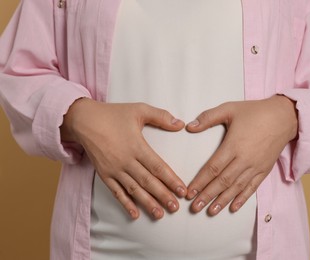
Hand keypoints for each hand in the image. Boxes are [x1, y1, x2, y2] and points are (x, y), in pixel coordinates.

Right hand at [60, 99, 186, 219]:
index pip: (158, 167)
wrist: (83, 120)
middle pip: (148, 181)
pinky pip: (116, 192)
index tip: (182, 190)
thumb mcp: (139, 110)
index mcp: (137, 146)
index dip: (171, 180)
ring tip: (160, 214)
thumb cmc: (112, 114)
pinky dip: (125, 203)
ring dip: (147, 203)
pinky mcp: (104, 174)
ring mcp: (114, 169)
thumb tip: (181, 124)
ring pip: (134, 190)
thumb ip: (161, 116)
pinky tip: (135, 214)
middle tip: (175, 207)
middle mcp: (126, 160)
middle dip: (163, 195)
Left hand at [185, 95, 297, 215]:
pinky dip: (242, 199)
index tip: (189, 192)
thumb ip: (208, 117)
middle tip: (195, 207)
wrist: (284, 117)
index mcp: (233, 145)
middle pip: (222, 182)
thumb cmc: (255, 112)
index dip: (200, 181)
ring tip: (210, 212)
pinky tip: (233, 207)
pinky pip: (252, 188)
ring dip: (222, 201)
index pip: (213, 168)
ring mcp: (255, 166)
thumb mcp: (229, 109)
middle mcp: (244, 159)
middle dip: (207, 196)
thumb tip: (189, 126)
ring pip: (236, 188)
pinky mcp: (264, 170)